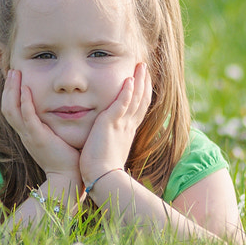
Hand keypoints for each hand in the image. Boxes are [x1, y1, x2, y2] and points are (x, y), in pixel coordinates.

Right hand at [0, 68, 80, 181]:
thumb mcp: (56, 136)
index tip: (15, 76)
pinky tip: (26, 89)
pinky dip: (24, 102)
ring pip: (11, 109)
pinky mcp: (38, 138)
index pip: (12, 108)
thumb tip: (65, 108)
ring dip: (12, 90)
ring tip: (15, 73)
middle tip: (12, 69)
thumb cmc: (67, 157)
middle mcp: (24, 133)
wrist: (68, 177)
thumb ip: (55, 122)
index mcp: (27, 132)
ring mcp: (29, 135)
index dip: (10, 92)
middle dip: (8, 86)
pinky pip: (26, 118)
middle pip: (6, 106)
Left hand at [80, 62, 152, 182]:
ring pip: (135, 99)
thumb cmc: (101, 168)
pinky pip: (122, 105)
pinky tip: (129, 79)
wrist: (101, 177)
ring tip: (140, 66)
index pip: (137, 108)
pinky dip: (127, 92)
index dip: (141, 93)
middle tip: (144, 67)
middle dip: (144, 82)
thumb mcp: (108, 149)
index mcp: (127, 131)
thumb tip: (106, 139)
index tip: (141, 80)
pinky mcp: (112, 125)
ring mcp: (122, 125)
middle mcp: (128, 126)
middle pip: (141, 100)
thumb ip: (109, 139)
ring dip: (139, 81)